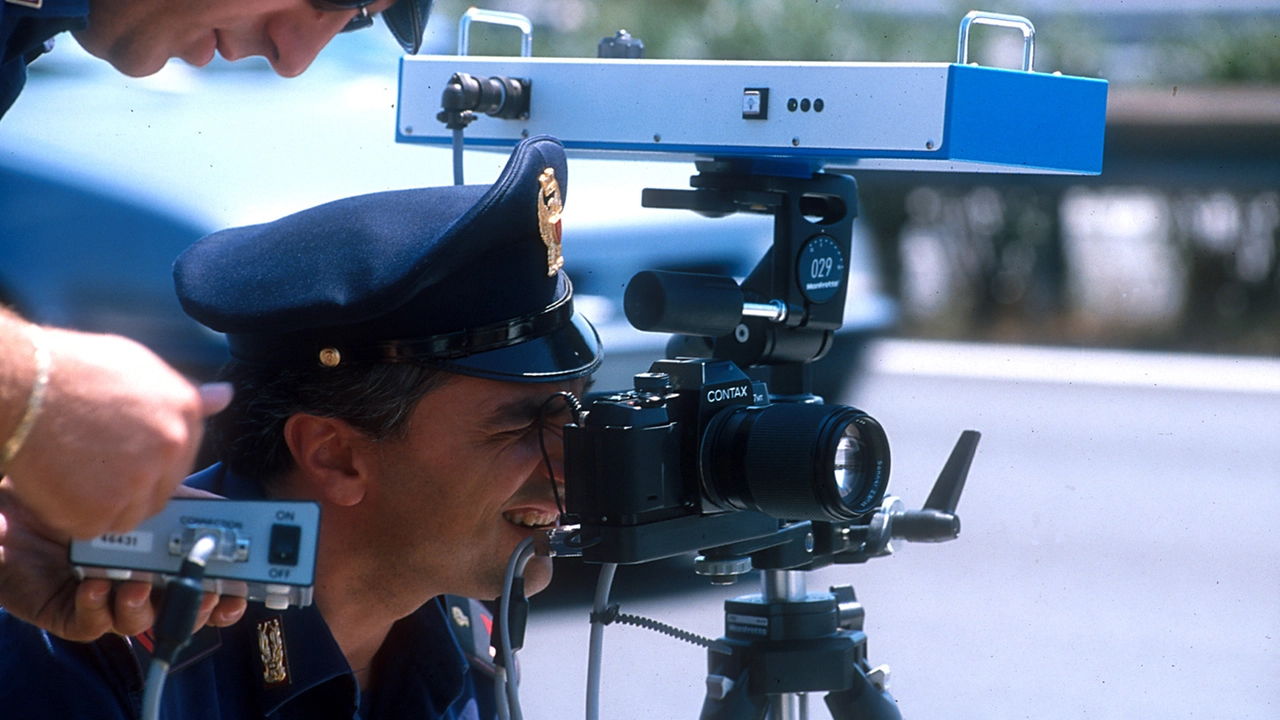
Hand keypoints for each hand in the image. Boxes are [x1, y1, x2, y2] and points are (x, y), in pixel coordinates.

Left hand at [0, 481, 246, 640]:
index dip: (226, 597)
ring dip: (142, 608)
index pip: (205, 587)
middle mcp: (141, 583)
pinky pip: (92, 624)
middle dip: (194, 609)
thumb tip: (233, 510)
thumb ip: (192, 504)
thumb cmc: (82, 495)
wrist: (20, 501)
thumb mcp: (149, 493)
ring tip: (135, 585)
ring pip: (137, 623)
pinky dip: (98, 608)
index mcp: (165, 559)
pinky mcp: (72, 614)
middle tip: (197, 593)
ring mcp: (108, 601)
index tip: (236, 594)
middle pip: (180, 614)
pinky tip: (95, 585)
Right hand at [3, 327, 232, 538]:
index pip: (183, 456)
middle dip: (133, 486)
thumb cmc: (72, 371)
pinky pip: (96, 527)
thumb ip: (183, 391)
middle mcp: (172, 448)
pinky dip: (76, 516)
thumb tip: (225, 396)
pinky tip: (61, 485)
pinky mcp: (103, 510)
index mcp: (185, 412)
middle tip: (95, 466)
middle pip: (162, 490)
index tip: (127, 456)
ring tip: (76, 471)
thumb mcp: (139, 366)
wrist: (23, 387)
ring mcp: (139, 481)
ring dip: (106, 504)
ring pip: (132, 514)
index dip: (152, 460)